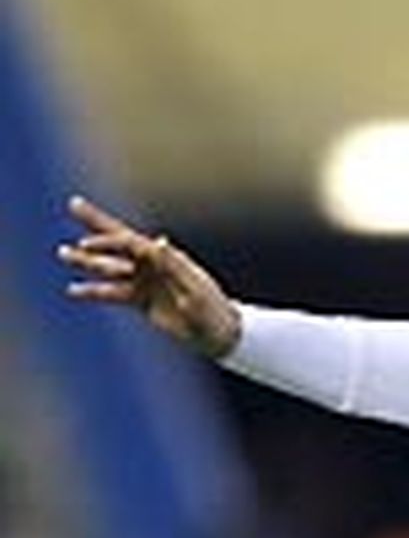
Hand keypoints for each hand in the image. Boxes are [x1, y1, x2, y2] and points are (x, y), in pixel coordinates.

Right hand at [58, 194, 242, 357]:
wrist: (217, 333)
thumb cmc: (210, 309)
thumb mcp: (193, 288)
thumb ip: (174, 266)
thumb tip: (159, 241)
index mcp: (165, 256)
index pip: (131, 242)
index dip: (109, 241)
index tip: (87, 244)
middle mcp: (152, 263)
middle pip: (118, 240)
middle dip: (95, 223)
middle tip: (73, 204)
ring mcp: (145, 281)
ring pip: (111, 268)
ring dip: (87, 261)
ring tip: (63, 253)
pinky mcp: (142, 301)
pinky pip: (114, 294)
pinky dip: (95, 292)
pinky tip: (74, 290)